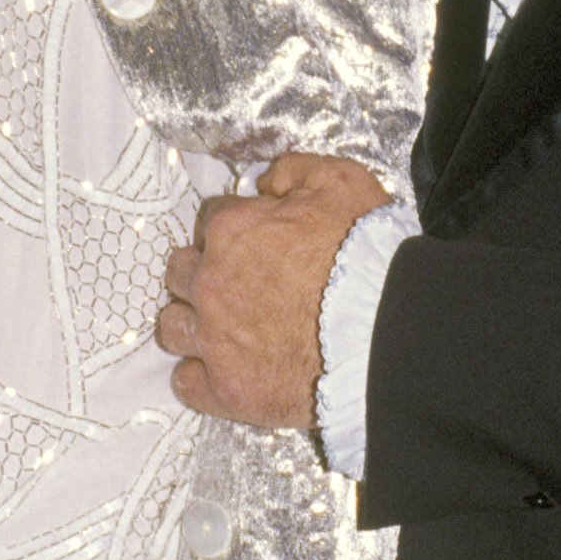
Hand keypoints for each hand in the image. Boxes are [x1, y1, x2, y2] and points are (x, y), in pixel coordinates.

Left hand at [157, 151, 388, 426]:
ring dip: (192, 324)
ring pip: (172, 327)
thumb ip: (294, 171)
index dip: (235, 229)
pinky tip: (225, 371)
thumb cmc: (368, 255)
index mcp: (232, 231)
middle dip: (203, 273)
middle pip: (179, 272)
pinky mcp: (226, 389)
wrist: (388, 330)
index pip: (210, 219)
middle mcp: (211, 283)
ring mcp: (215, 339)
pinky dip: (201, 377)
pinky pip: (186, 383)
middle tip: (238, 285)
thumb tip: (265, 183)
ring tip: (222, 330)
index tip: (256, 244)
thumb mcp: (342, 182)